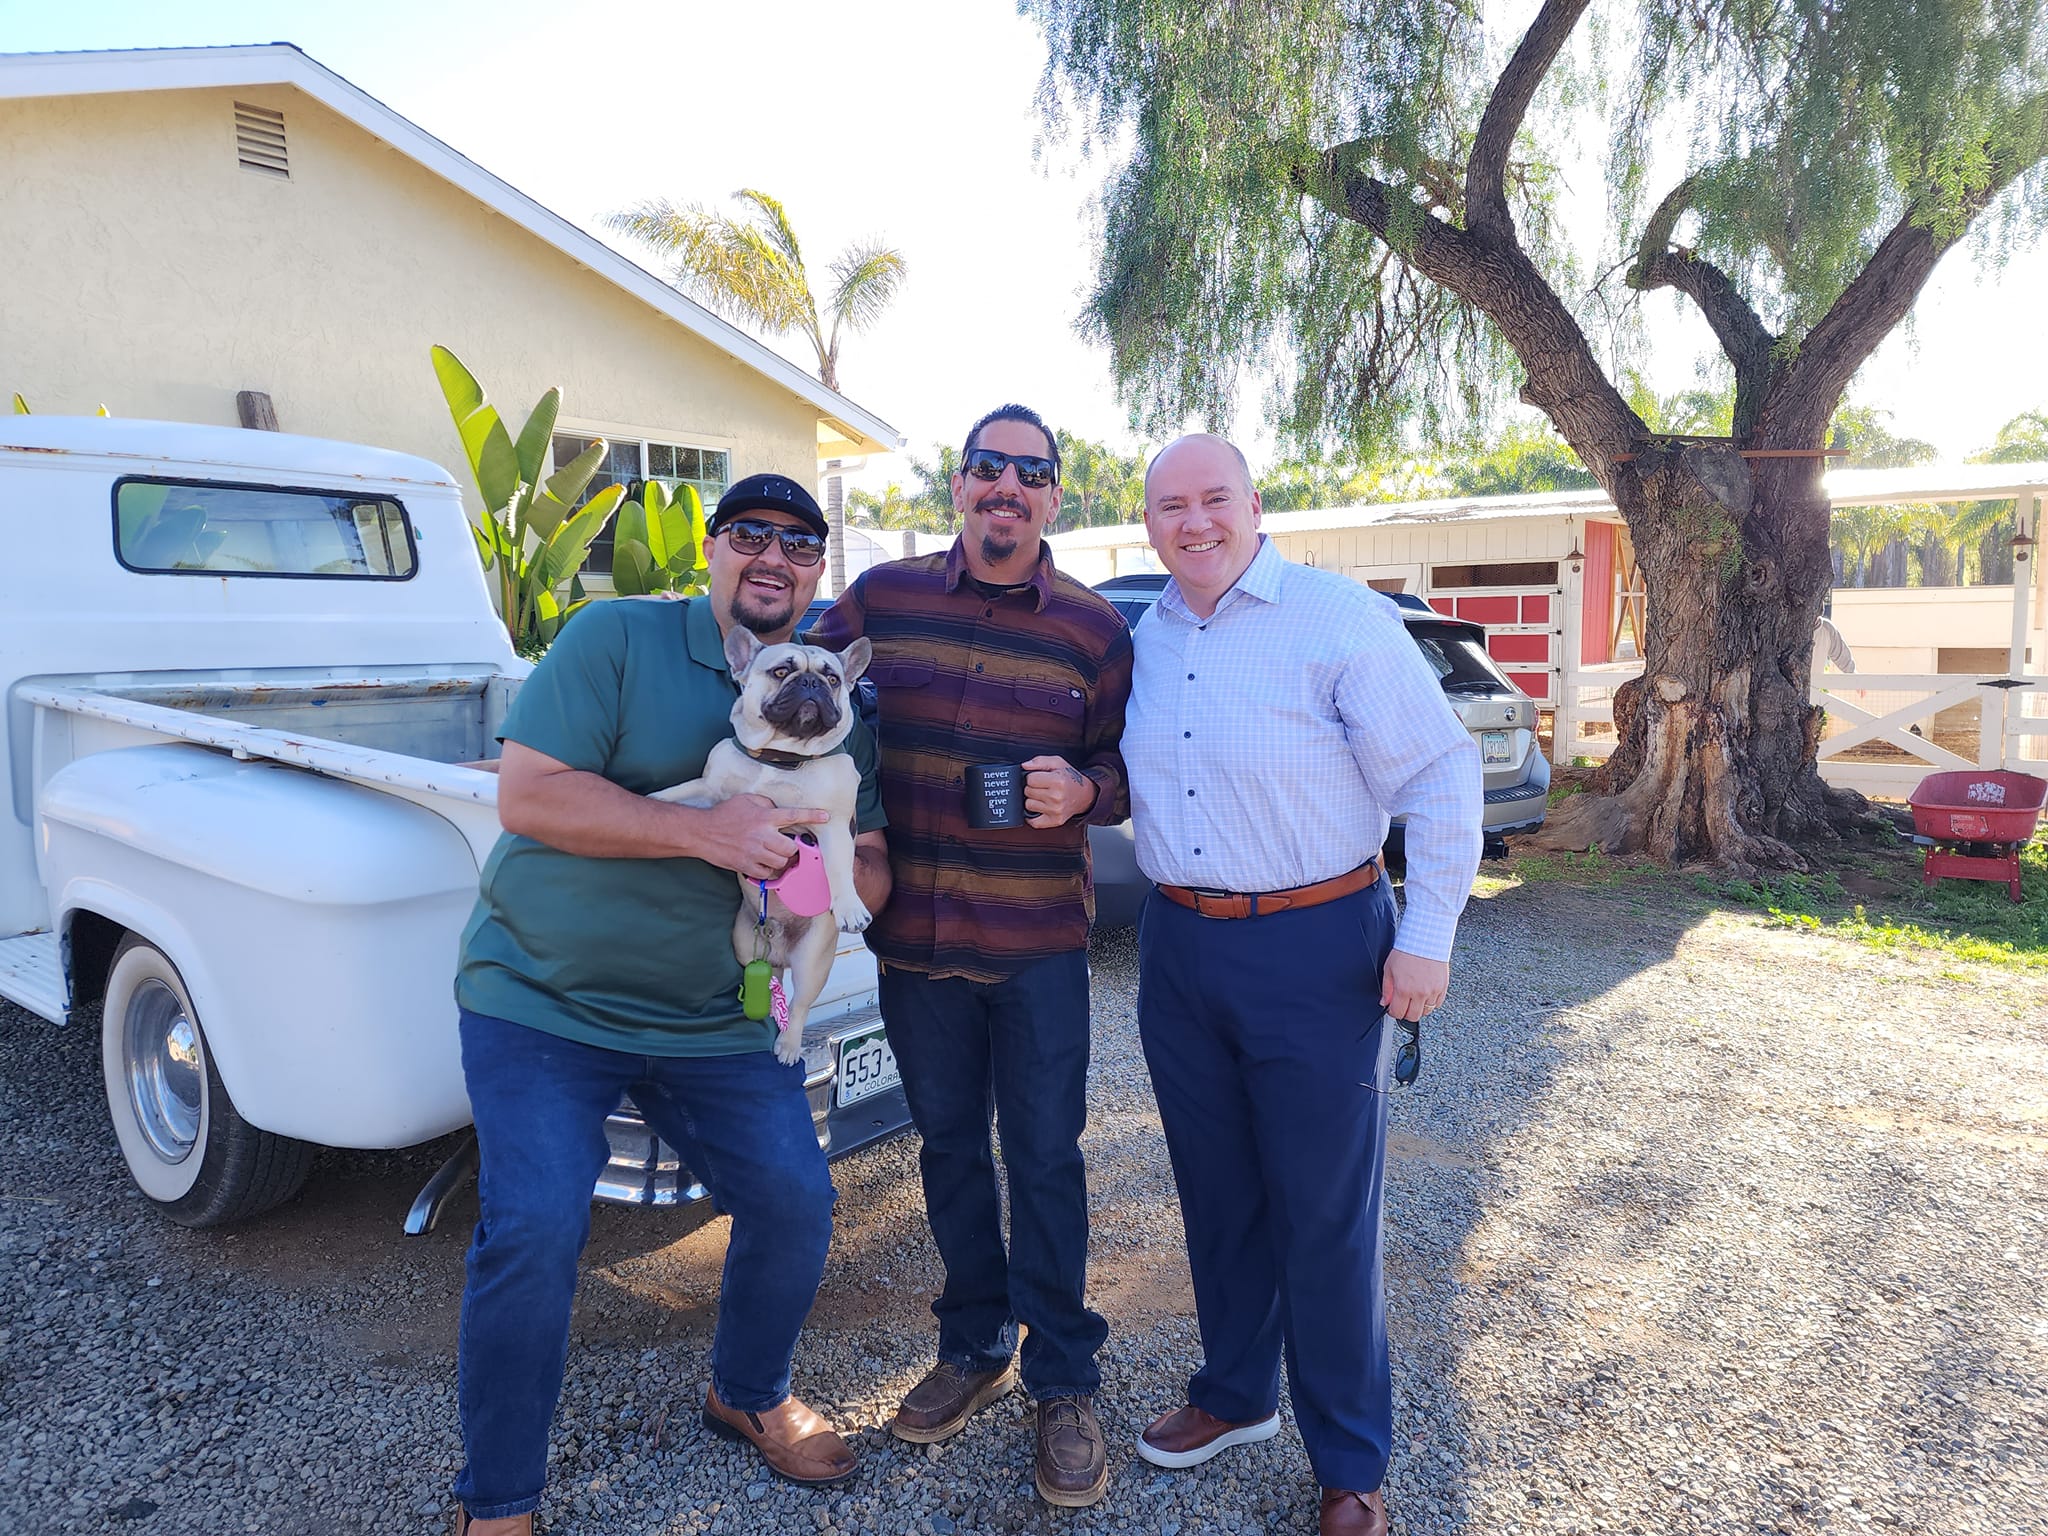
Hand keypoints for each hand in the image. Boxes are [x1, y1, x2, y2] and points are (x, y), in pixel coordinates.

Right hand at [697, 794, 828, 880]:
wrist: (702, 832)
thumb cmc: (724, 814)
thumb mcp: (747, 800)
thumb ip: (767, 804)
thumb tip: (779, 810)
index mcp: (764, 817)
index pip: (793, 816)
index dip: (812, 815)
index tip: (826, 816)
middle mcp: (762, 835)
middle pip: (791, 848)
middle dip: (792, 847)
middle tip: (786, 844)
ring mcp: (754, 852)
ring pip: (781, 862)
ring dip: (781, 859)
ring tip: (773, 852)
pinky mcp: (746, 865)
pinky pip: (768, 872)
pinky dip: (769, 869)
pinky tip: (763, 861)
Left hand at [1021, 756, 1098, 828]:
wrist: (1084, 795)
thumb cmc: (1069, 778)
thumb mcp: (1057, 762)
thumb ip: (1039, 761)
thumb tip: (1024, 766)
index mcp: (1058, 781)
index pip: (1029, 779)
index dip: (1032, 777)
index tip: (1040, 778)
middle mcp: (1057, 797)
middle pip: (1028, 792)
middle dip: (1033, 788)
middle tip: (1043, 787)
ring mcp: (1056, 810)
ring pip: (1028, 805)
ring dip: (1033, 801)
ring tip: (1043, 797)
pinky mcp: (1055, 821)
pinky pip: (1033, 822)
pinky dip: (1033, 816)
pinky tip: (1041, 808)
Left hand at [1381, 949, 1447, 1022]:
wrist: (1424, 940)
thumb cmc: (1406, 951)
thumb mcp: (1389, 968)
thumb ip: (1387, 988)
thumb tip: (1385, 1002)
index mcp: (1404, 989)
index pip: (1398, 1013)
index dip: (1393, 1012)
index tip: (1393, 1008)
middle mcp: (1419, 993)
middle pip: (1413, 1017)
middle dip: (1406, 1013)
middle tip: (1404, 1005)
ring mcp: (1433, 991)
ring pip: (1426, 1012)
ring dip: (1419, 1008)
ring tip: (1415, 998)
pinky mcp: (1443, 987)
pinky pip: (1438, 1004)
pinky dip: (1431, 1002)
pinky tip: (1426, 994)